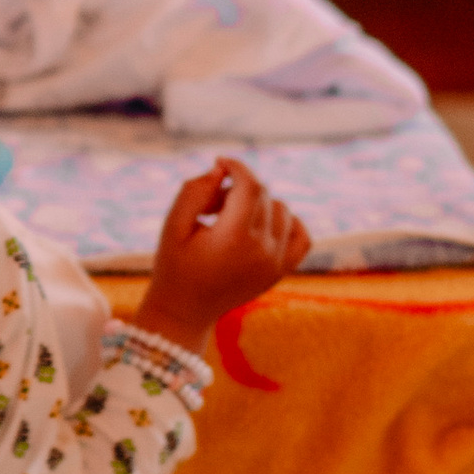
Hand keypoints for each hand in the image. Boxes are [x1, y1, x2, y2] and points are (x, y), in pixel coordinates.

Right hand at [135, 160, 311, 352]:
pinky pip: (301, 235)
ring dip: (258, 204)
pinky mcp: (280, 270)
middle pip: (264, 195)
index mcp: (235, 238)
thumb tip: (222, 170)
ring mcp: (276, 262)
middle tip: (210, 205)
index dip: (236, 167)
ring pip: (281, 210)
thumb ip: (195, 190)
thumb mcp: (173, 224)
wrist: (185, 311)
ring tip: (229, 220)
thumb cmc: (174, 265)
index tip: (220, 163)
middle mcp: (263, 250)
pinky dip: (287, 222)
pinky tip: (262, 225)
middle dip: (238, 188)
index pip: (251, 186)